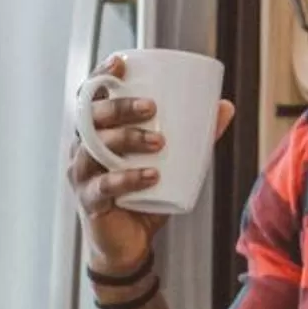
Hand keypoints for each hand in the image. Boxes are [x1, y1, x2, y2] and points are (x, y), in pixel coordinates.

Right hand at [65, 54, 236, 276]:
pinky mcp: (89, 202)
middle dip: (120, 108)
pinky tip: (151, 175)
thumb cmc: (145, 195)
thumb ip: (196, 136)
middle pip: (91, 118)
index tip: (121, 64)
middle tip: (153, 107)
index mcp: (97, 133)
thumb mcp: (172, 161)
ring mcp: (82, 176)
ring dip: (127, 140)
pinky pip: (104, 186)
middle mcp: (82, 150)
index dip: (100, 77)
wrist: (129, 244)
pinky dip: (128, 179)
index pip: (90, 98)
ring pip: (95, 149)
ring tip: (160, 141)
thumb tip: (225, 106)